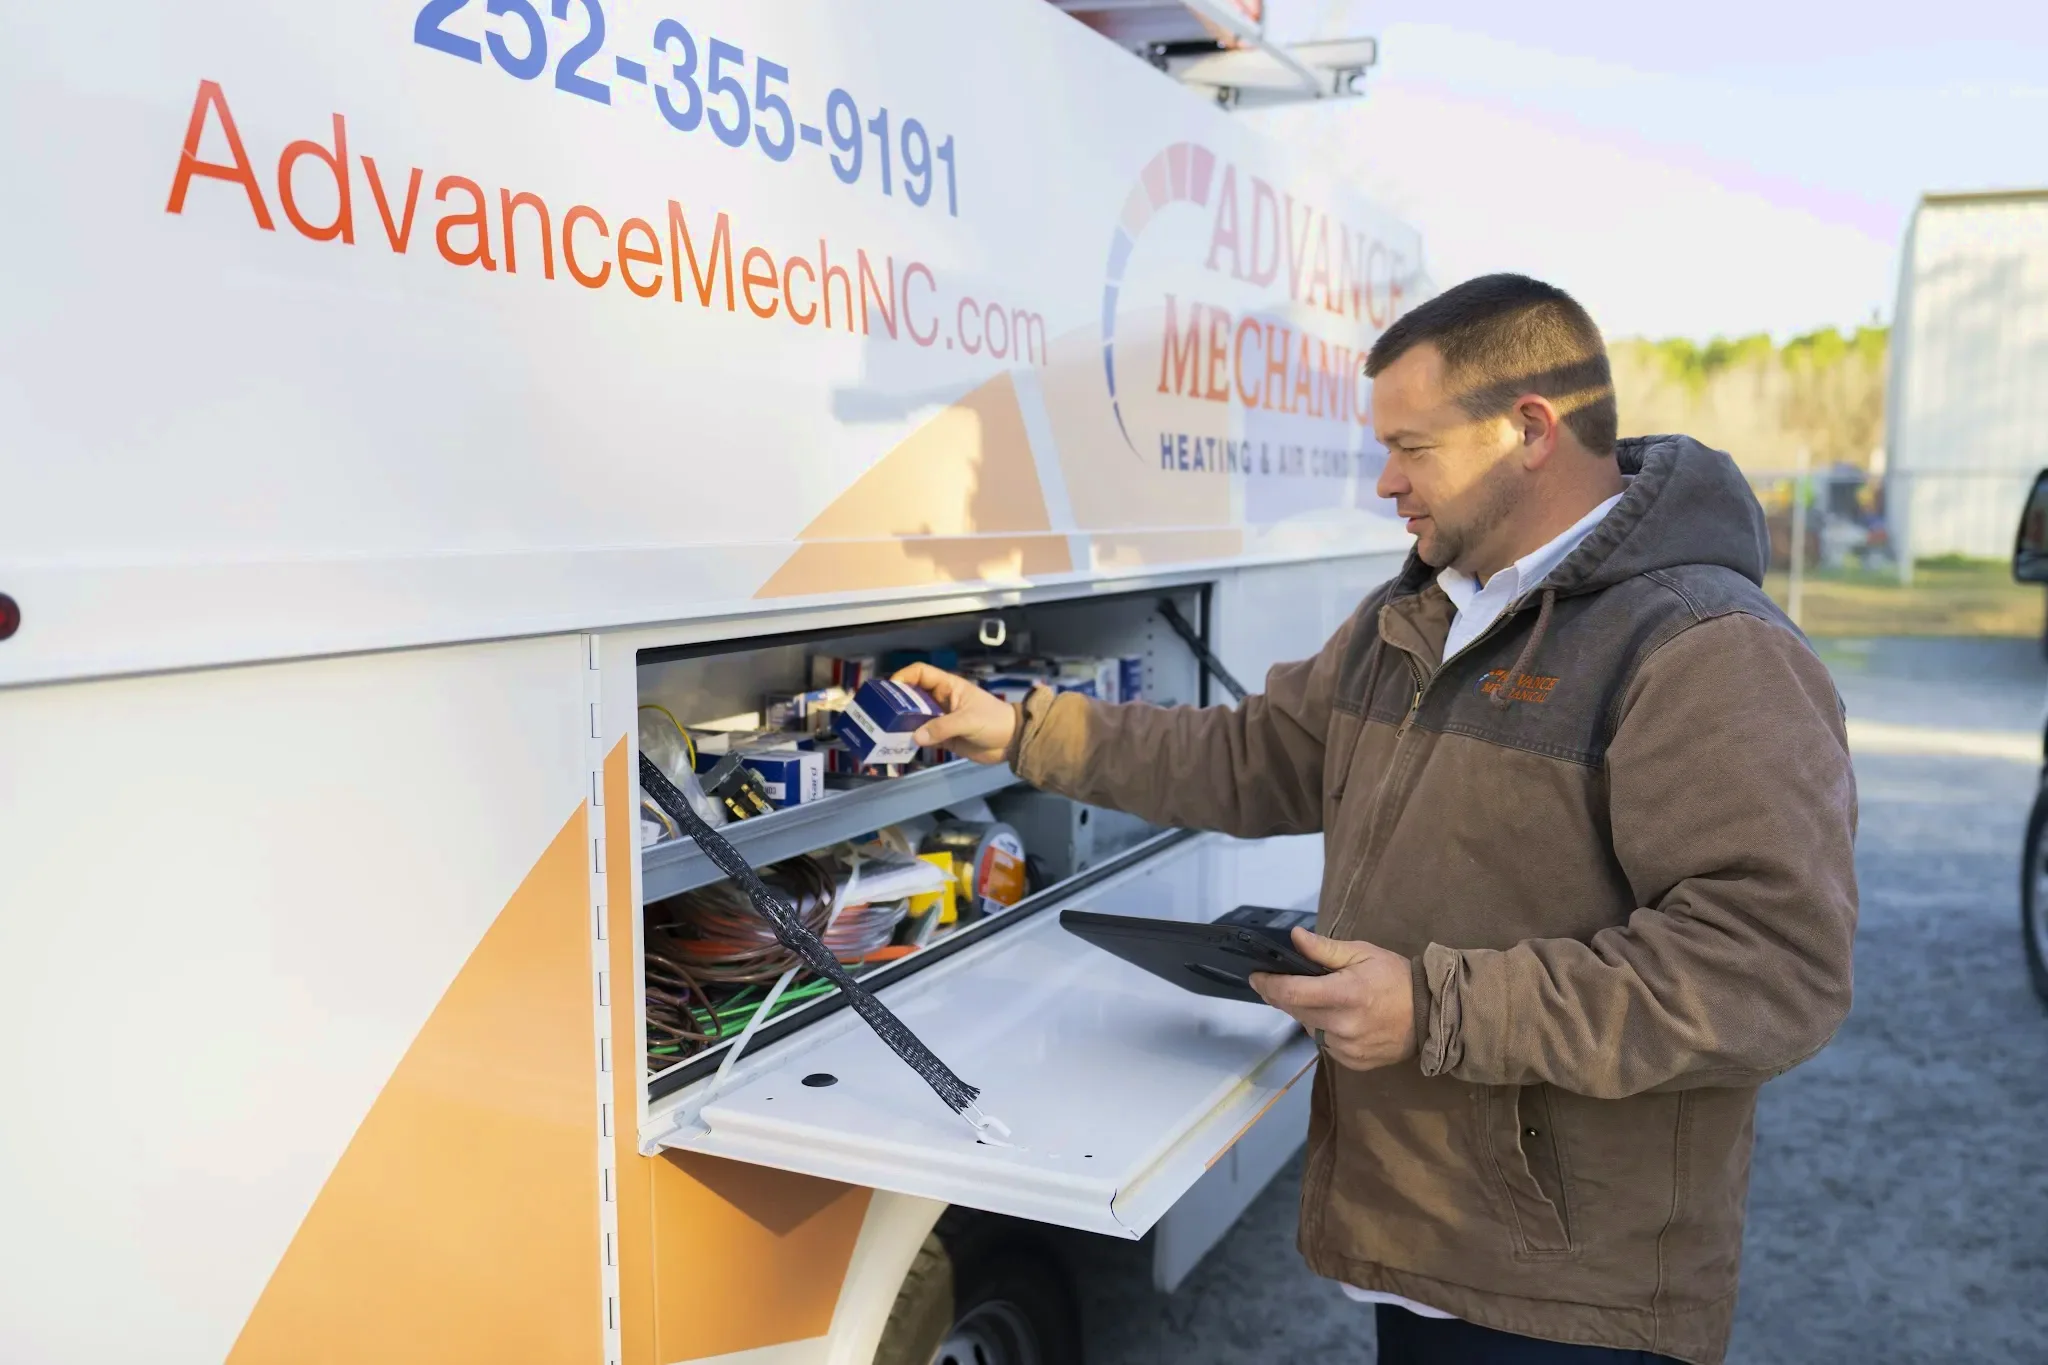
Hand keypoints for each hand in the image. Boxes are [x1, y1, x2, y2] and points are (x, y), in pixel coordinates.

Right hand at [892, 663, 1018, 764]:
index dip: (904, 676)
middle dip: (897, 703)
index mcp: (948, 686)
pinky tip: (901, 745)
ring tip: (886, 732)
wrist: (1012, 742)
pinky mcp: (943, 737)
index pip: (921, 673)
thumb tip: (915, 737)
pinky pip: (923, 736)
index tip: (890, 689)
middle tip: (881, 714)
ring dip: (903, 723)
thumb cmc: (994, 721)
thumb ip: (942, 727)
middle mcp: (941, 700)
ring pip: (915, 717)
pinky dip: (912, 740)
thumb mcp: (968, 720)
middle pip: (913, 696)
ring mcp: (941, 718)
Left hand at [1250, 928, 1416, 1071]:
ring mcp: (1348, 1048)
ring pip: (1309, 1029)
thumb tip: (1295, 937)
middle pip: (1295, 1011)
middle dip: (1282, 996)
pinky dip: (1323, 1030)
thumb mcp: (1362, 954)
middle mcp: (1343, 1025)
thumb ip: (1325, 950)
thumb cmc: (1396, 978)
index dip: (1268, 985)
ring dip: (1305, 1013)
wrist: (1431, 1014)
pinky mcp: (1353, 1063)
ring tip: (1320, 999)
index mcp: (1345, 994)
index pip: (1292, 992)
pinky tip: (1337, 1018)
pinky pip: (1325, 1045)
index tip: (1255, 977)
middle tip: (1278, 983)